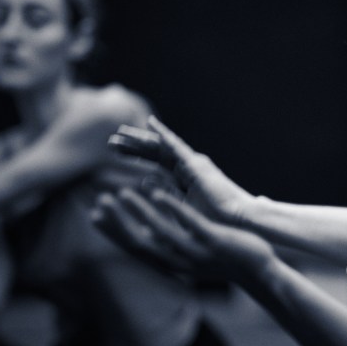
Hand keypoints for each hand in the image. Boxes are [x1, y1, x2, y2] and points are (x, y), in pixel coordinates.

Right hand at [91, 186, 275, 283]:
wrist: (255, 269)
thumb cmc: (221, 257)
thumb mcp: (190, 251)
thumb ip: (170, 239)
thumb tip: (151, 224)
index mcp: (171, 260)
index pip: (135, 247)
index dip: (114, 232)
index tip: (94, 214)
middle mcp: (178, 259)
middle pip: (140, 241)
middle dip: (118, 222)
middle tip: (100, 201)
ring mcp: (196, 251)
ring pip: (162, 232)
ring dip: (140, 212)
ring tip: (123, 192)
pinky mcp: (214, 242)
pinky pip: (190, 225)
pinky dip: (173, 209)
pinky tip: (159, 193)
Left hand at [107, 115, 253, 224]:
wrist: (235, 222)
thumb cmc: (213, 220)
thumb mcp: (180, 206)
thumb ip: (164, 192)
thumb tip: (144, 181)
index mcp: (183, 178)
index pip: (155, 162)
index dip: (135, 156)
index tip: (115, 152)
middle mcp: (187, 167)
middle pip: (155, 152)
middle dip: (133, 146)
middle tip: (111, 141)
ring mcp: (192, 163)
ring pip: (161, 147)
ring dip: (140, 139)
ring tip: (120, 133)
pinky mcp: (196, 164)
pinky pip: (176, 146)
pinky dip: (163, 134)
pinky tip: (150, 123)